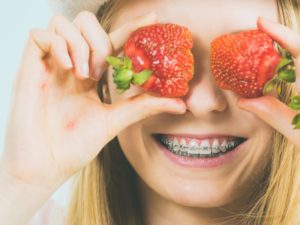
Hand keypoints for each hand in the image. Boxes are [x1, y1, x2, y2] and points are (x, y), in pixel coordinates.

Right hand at [1, 11, 185, 188]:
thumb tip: (181, 104)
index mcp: (90, 75)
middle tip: (101, 70)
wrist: (46, 165)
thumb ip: (143, 107)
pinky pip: (41, 34)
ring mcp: (51, 63)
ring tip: (83, 74)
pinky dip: (58, 45)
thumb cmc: (75, 146)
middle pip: (86, 22)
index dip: (132, 27)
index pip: (112, 41)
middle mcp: (72, 64)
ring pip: (65, 23)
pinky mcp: (30, 66)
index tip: (153, 19)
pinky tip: (66, 68)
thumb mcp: (114, 121)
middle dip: (100, 40)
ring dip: (81, 44)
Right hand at [237, 17, 299, 147]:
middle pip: (299, 56)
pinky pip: (297, 81)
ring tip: (263, 62)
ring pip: (299, 68)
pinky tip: (277, 82)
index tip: (261, 22)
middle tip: (257, 43)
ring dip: (283, 62)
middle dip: (279, 46)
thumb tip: (245, 100)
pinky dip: (288, 76)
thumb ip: (275, 116)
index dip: (282, 34)